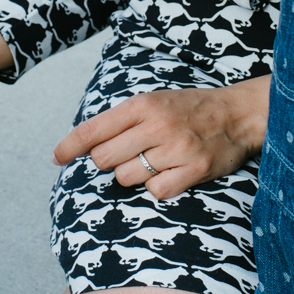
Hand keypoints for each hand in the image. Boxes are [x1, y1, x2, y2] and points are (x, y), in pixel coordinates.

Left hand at [53, 77, 269, 199]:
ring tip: (153, 161)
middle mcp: (157, 125)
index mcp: (143, 104)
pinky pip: (156, 192)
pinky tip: (171, 173)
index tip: (56, 158)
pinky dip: (158, 187)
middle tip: (126, 156)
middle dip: (108, 163)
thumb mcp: (153, 101)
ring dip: (133, 175)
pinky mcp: (194, 170)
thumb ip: (121, 121)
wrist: (237, 114)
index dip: (69, 147)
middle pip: (105, 159)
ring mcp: (176, 148)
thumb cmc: (188, 109)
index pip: (93, 129)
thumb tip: (84, 145)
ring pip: (127, 178)